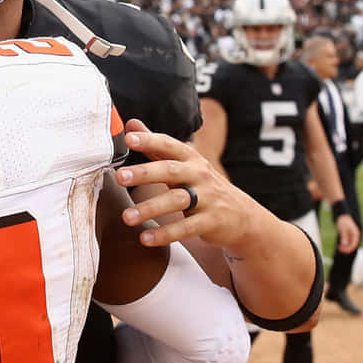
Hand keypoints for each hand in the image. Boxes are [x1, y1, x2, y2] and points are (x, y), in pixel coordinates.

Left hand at [114, 120, 259, 250]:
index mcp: (190, 158)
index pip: (169, 145)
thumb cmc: (203, 186)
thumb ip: (157, 147)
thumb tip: (131, 123)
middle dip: (145, 172)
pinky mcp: (211, 221)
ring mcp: (207, 198)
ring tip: (127, 217)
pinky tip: (146, 239)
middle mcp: (199, 174)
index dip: (150, 140)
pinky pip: (186, 228)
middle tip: (120, 176)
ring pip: (177, 200)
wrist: (242, 215)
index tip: (129, 138)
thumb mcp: (184, 164)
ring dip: (150, 208)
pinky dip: (165, 234)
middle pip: (171, 170)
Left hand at [336, 213, 360, 254]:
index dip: (348, 248)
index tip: (341, 249)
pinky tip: (340, 245)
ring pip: (351, 243)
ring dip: (346, 246)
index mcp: (356, 233)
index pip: (354, 243)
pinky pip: (349, 241)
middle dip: (347, 248)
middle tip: (339, 248)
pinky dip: (346, 244)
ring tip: (339, 247)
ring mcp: (354, 235)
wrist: (343, 215)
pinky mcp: (351, 235)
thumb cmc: (343, 220)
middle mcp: (356, 234)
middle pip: (353, 244)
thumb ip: (344, 236)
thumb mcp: (342, 228)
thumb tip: (345, 244)